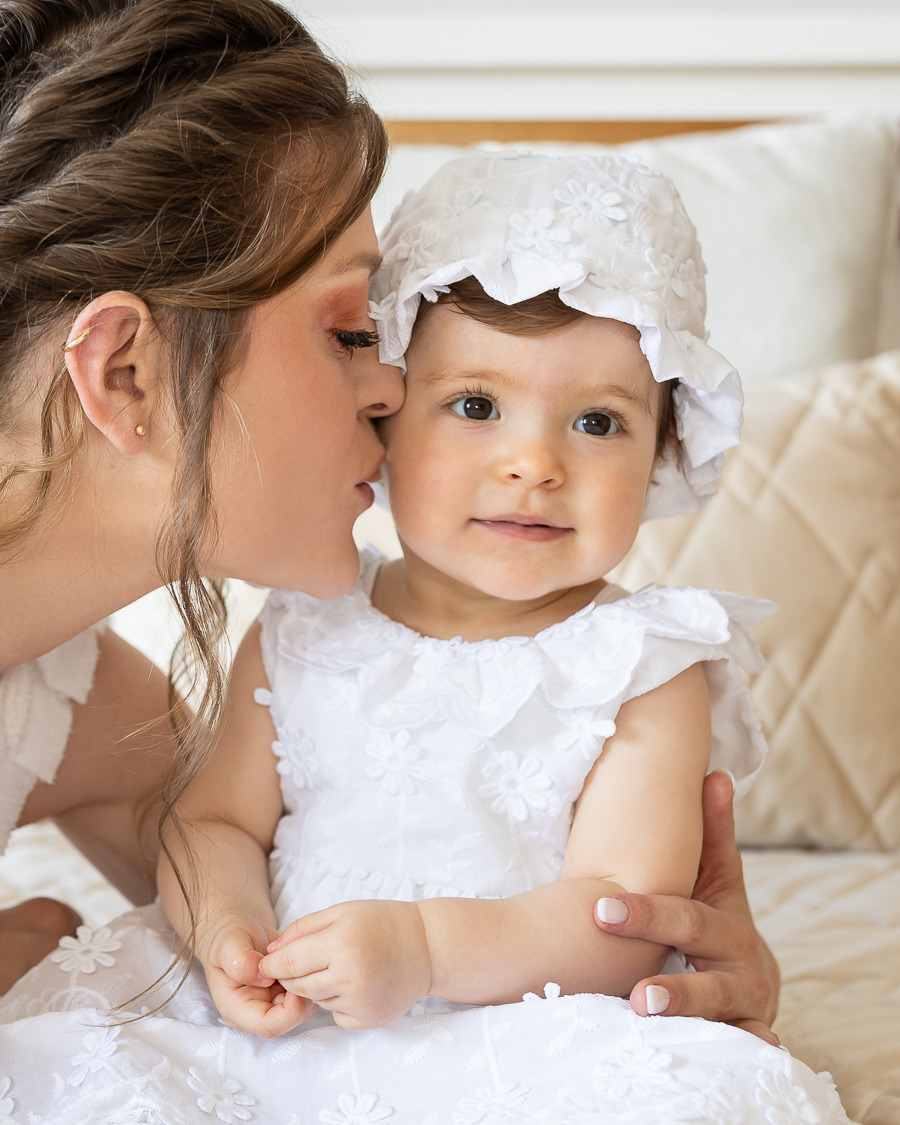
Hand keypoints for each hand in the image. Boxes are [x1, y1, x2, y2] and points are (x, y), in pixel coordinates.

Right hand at [202, 920, 314, 1038]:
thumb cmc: (228, 941)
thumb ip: (241, 962)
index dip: (289, 1011)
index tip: (296, 982)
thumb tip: (263, 977)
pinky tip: (309, 959)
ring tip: (307, 960)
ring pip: (303, 1009)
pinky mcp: (288, 993)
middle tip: (308, 968)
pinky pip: (308, 994)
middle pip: (290, 1020)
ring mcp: (275, 1004)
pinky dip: (313, 979)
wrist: (237, 934)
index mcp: (238, 1010)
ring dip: (311, 987)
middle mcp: (258, 1013)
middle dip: (304, 997)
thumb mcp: (229, 946)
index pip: (269, 1026)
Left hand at [260, 899, 431, 1029]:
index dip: (273, 964)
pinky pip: (336, 1016)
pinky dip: (337, 1002)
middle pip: (298, 985)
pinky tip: (355, 983)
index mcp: (340, 944)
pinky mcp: (369, 1020)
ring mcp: (360, 1002)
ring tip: (338, 967)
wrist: (427, 946)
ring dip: (316, 987)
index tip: (267, 962)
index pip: (288, 963)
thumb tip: (271, 954)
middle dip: (292, 975)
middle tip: (305, 961)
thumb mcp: (342, 911)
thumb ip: (303, 929)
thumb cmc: (383, 922)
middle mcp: (349, 977)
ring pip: (316, 1001)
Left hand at [593, 770, 779, 1044]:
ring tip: (642, 1005)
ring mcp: (744, 1003)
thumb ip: (712, 833)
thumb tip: (714, 773)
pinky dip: (733, 1051)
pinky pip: (738, 1048)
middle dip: (658, 948)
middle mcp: (740, 959)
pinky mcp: (747, 1036)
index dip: (643, 909)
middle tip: (621, 960)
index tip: (600, 906)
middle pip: (697, 953)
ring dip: (682, 1005)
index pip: (682, 910)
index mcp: (724, 919)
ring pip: (716, 1005)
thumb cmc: (718, 919)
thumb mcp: (717, 881)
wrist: (756, 979)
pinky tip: (715, 1055)